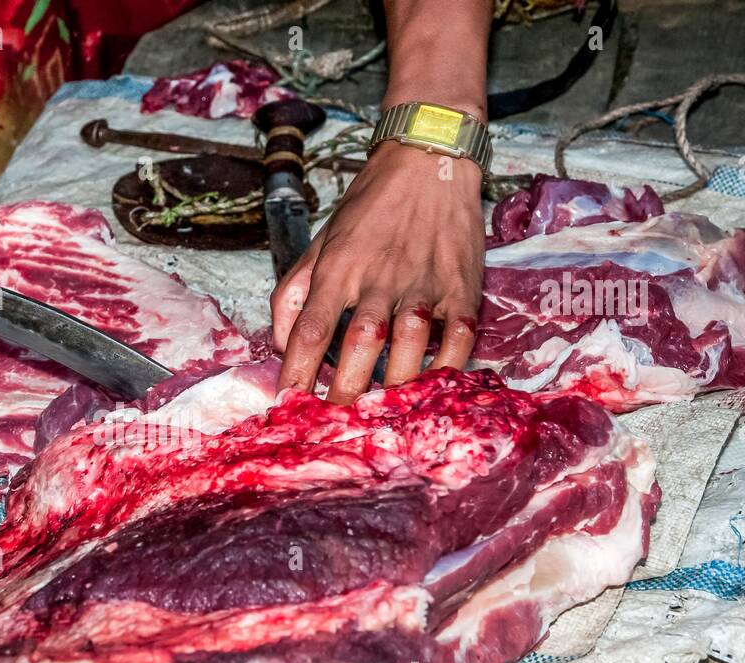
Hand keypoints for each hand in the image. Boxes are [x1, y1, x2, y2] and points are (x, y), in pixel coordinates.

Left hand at [270, 140, 484, 402]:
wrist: (428, 159)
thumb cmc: (369, 207)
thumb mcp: (320, 242)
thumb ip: (293, 292)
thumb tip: (282, 345)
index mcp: (339, 268)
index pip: (309, 328)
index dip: (296, 372)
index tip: (287, 405)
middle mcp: (380, 278)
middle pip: (361, 342)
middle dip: (346, 389)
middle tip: (337, 423)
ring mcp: (425, 283)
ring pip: (410, 343)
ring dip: (396, 384)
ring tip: (383, 416)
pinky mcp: (462, 287)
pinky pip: (459, 337)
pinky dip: (446, 367)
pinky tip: (432, 388)